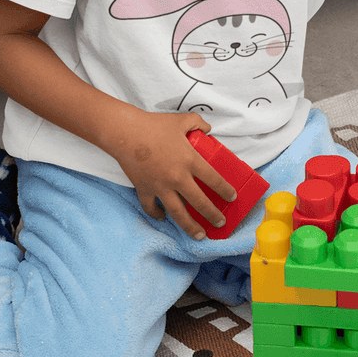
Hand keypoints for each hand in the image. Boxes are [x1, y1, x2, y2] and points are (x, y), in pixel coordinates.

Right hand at [107, 110, 233, 239]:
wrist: (125, 133)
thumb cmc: (153, 125)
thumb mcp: (181, 120)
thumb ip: (198, 123)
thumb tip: (208, 128)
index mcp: (190, 160)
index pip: (214, 179)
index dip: (225, 190)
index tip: (232, 197)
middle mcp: (178, 178)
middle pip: (200, 203)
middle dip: (213, 215)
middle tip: (220, 223)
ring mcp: (161, 186)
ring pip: (178, 213)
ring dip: (190, 226)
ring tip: (199, 235)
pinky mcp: (144, 189)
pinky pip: (152, 208)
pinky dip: (157, 214)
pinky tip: (163, 218)